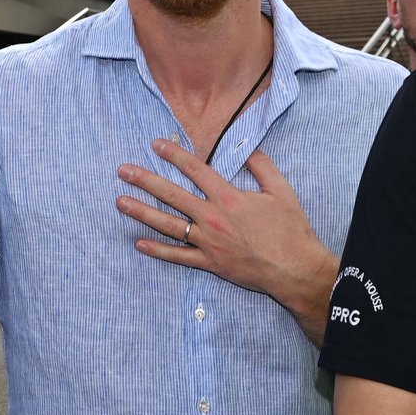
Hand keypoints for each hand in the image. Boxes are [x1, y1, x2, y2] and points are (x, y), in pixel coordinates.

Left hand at [117, 142, 327, 305]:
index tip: (156, 145)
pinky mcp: (209, 262)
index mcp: (229, 198)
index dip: (174, 155)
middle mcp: (213, 218)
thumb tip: (248, 148)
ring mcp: (208, 242)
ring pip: (168, 225)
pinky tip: (139, 243)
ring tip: (120, 202)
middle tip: (123, 171)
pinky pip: (178, 256)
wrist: (294, 269)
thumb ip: (263, 167)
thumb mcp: (282, 191)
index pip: (196, 170)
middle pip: (172, 195)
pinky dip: (158, 250)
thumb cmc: (290, 230)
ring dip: (142, 212)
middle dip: (145, 181)